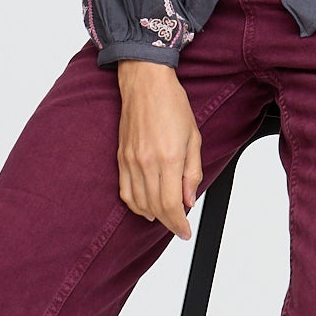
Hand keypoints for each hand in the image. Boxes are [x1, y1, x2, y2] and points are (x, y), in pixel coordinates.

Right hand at [115, 62, 202, 238]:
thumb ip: (192, 173)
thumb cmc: (172, 104)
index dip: (179, 224)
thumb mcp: (194, 137)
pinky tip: (146, 207)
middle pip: (155, 208)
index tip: (185, 232)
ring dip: (153, 215)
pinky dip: (136, 204)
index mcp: (169, 158)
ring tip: (165, 217)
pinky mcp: (121, 158)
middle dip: (168, 222)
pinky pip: (125, 191)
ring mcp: (131, 161)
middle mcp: (147, 162)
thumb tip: (188, 200)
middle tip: (179, 226)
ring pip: (139, 203)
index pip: (171, 205)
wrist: (146, 83)